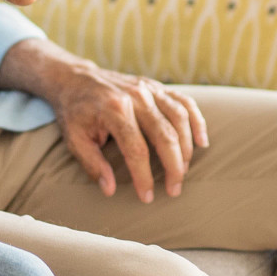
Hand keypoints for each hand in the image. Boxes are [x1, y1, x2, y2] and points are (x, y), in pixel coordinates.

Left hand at [0, 40, 208, 202]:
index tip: (147, 197)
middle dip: (173, 167)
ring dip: (186, 149)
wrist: (75, 78)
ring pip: (179, 119)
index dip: (144, 176)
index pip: (136, 149)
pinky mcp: (156, 86)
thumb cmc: (75, 112)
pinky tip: (202, 141)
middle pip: (165, 135)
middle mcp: (136, 97)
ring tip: (183, 172)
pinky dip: (197, 121)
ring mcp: (149, 89)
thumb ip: (93, 164)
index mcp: (114, 110)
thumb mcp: (75, 139)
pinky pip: (184, 102)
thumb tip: (110, 190)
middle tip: (174, 190)